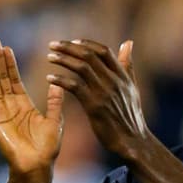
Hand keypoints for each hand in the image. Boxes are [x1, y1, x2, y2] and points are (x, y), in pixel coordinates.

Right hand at [0, 35, 62, 174]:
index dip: (10, 63)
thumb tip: (58, 84)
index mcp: (24, 105)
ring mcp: (1, 111)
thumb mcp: (54, 121)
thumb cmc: (46, 149)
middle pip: (1, 77)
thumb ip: (54, 102)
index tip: (6, 47)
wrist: (36, 166)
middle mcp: (10, 106)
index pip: (14, 79)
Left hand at [47, 39, 148, 158]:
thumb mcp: (132, 88)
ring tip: (49, 57)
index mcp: (122, 76)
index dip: (86, 43)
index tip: (72, 41)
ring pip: (81, 67)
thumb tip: (128, 42)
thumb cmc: (131, 116)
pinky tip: (50, 78)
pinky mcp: (94, 106)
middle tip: (53, 45)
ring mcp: (104, 93)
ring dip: (63, 59)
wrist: (133, 141)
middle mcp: (113, 81)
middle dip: (69, 47)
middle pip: (89, 55)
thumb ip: (127, 65)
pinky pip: (75, 87)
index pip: (103, 51)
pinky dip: (61, 80)